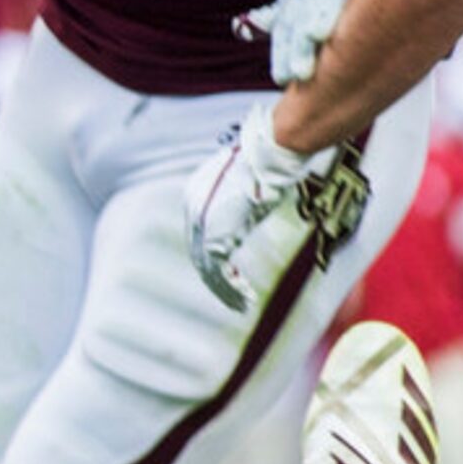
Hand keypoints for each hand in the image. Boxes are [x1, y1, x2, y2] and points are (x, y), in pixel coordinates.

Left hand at [183, 111, 330, 312]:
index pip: (199, 233)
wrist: (266, 157)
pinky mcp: (214, 238)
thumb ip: (245, 194)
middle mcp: (193, 209)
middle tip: (233, 295)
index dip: (213, 255)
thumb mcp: (251, 177)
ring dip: (225, 290)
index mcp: (197, 193)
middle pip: (200, 254)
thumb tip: (257, 198)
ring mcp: (201, 225)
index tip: (230, 271)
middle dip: (216, 278)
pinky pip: (218, 274)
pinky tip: (244, 301)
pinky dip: (230, 290)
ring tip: (240, 305)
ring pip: (207, 268)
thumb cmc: (268, 160)